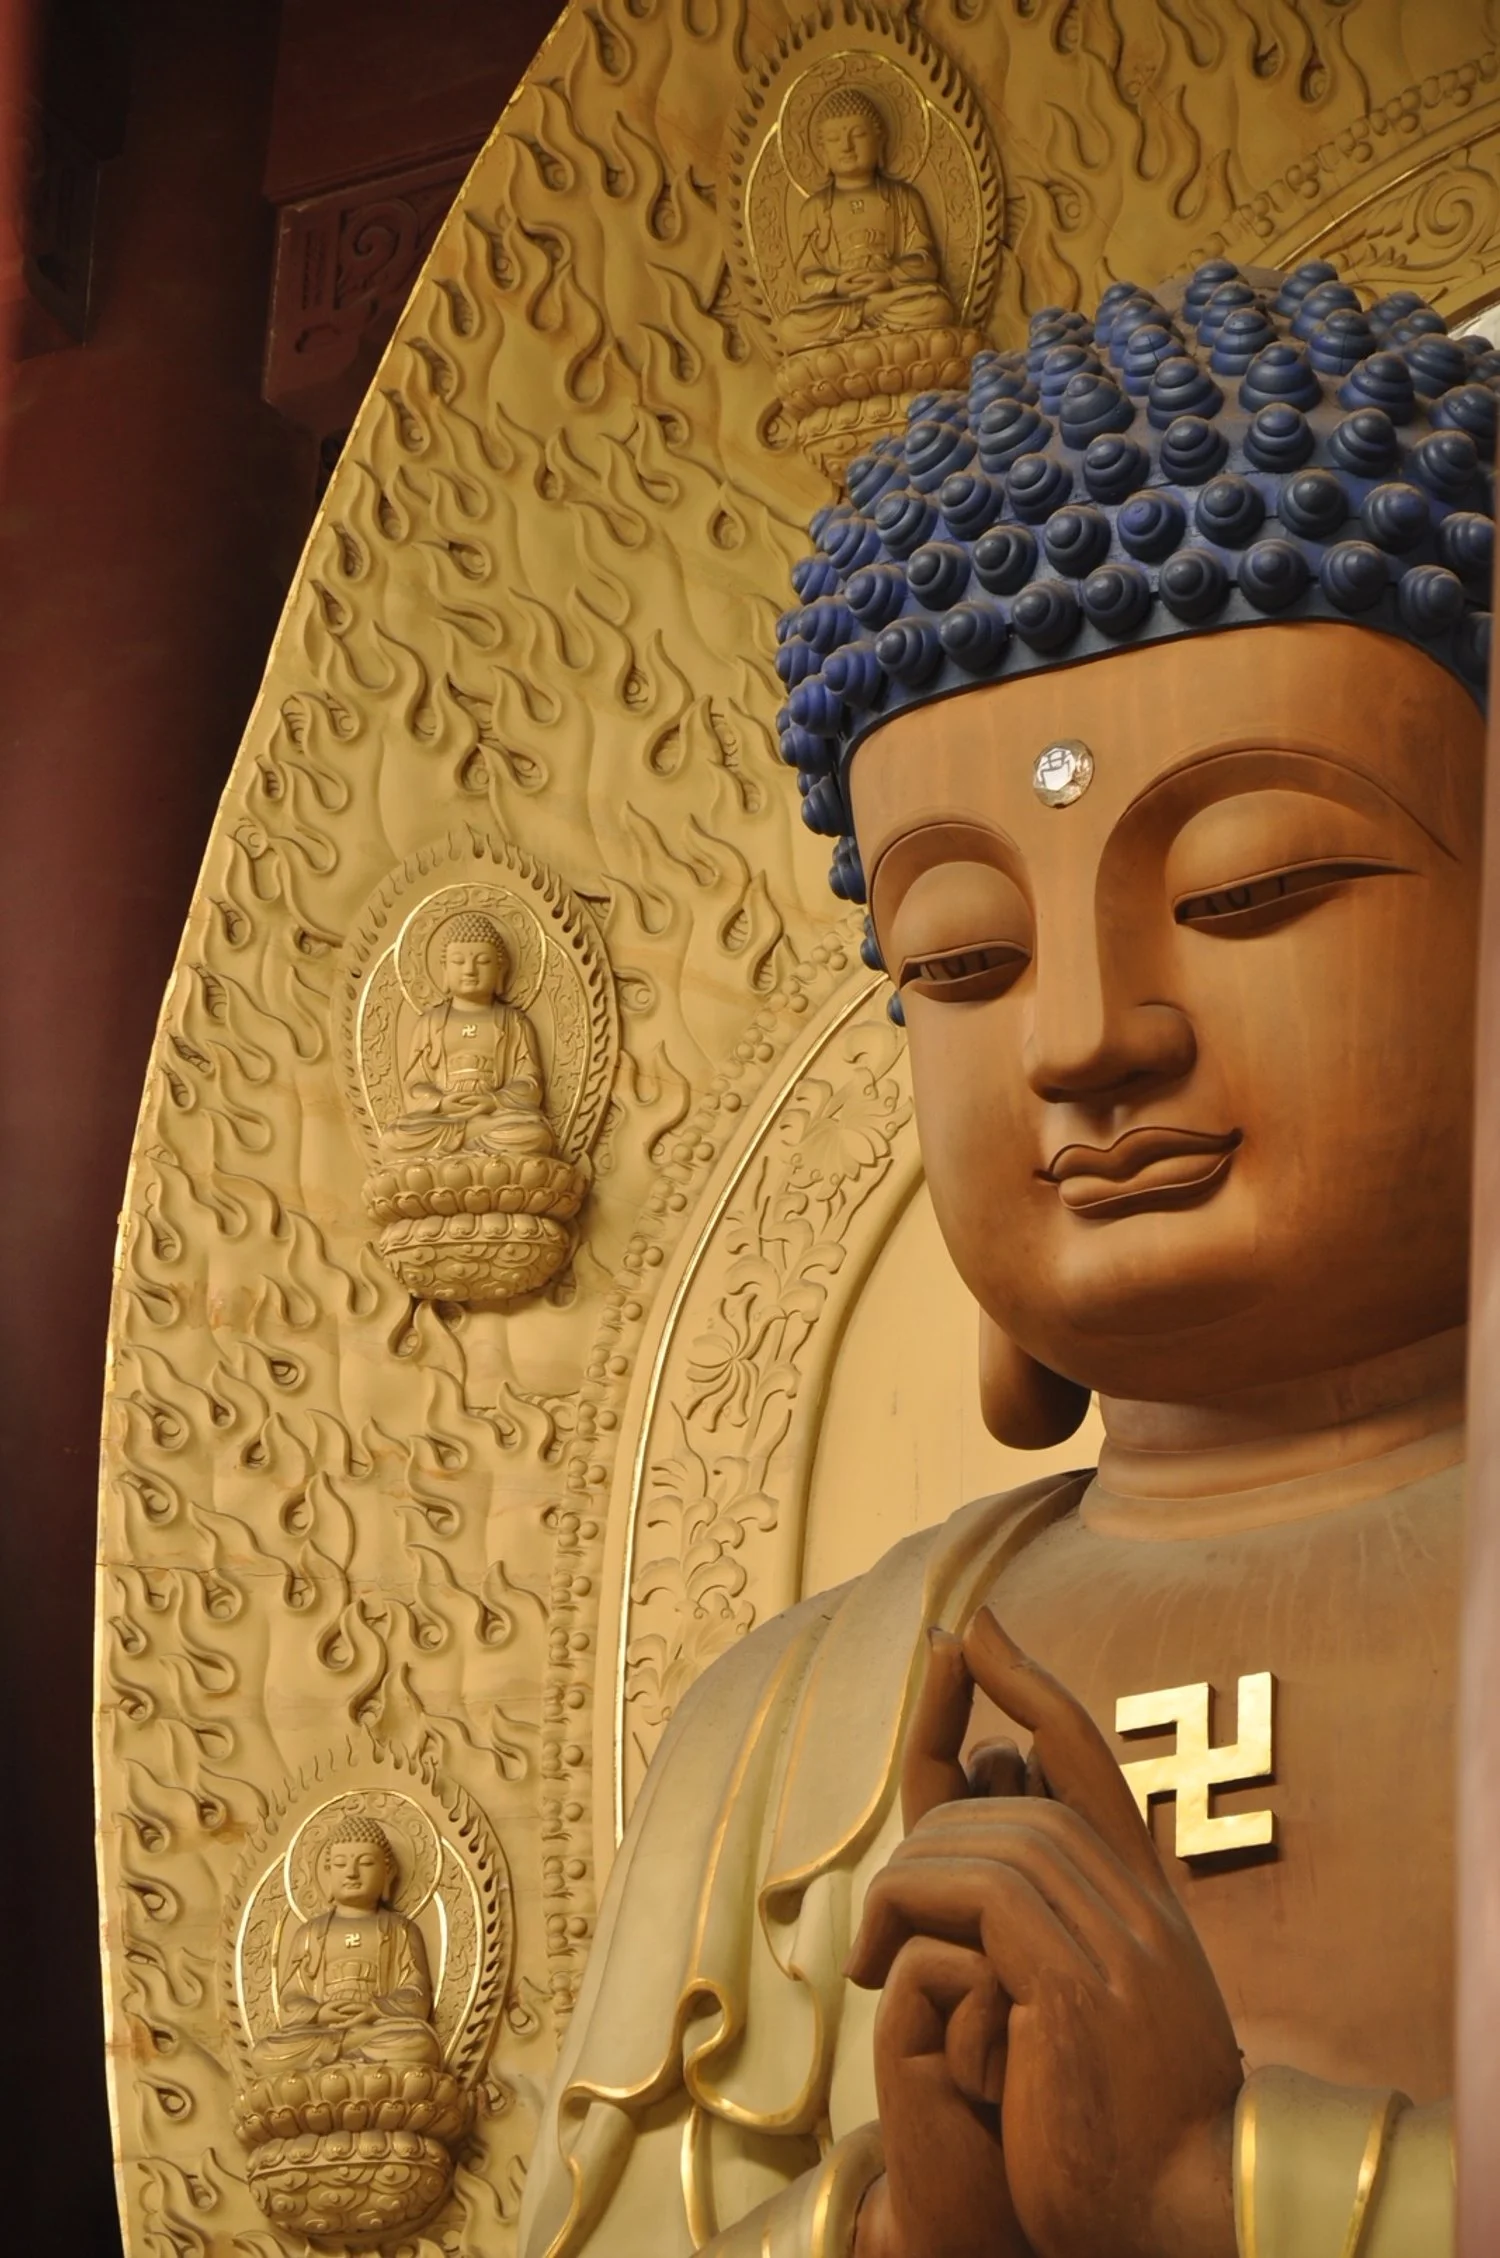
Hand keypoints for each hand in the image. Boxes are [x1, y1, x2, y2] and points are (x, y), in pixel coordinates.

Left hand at [849, 1613, 1241, 2257]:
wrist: (1174, 2216)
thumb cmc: (1113, 2130)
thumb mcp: (1083, 2012)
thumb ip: (1046, 1932)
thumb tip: (981, 1870)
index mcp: (1143, 1899)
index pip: (1082, 1752)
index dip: (1024, 1682)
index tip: (973, 1626)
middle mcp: (1136, 1901)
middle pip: (1016, 1790)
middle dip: (928, 1816)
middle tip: (882, 1911)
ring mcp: (1116, 1938)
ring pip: (988, 1837)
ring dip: (907, 1883)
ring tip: (870, 1956)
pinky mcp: (1075, 1983)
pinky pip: (975, 1897)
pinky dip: (908, 1913)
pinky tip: (874, 1966)